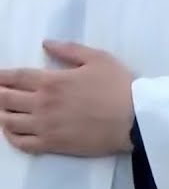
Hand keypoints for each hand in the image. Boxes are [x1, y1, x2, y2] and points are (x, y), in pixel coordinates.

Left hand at [0, 41, 136, 156]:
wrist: (135, 119)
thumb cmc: (120, 86)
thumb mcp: (99, 59)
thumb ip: (69, 50)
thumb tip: (46, 44)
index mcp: (52, 81)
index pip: (14, 77)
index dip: (0, 76)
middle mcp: (42, 103)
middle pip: (5, 98)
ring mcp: (45, 126)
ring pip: (8, 121)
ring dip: (1, 114)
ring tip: (2, 110)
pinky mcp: (52, 144)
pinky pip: (21, 143)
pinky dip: (11, 136)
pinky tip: (11, 130)